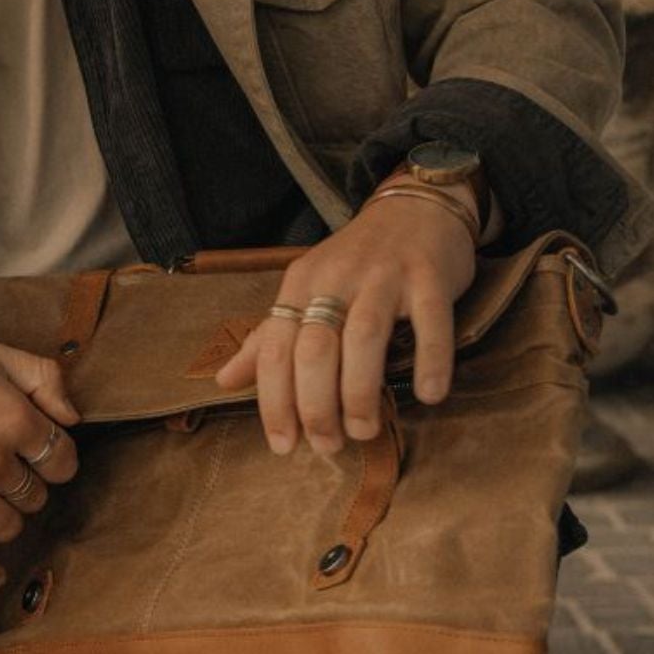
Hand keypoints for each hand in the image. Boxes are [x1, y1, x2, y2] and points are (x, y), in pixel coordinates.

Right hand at [0, 332, 81, 591]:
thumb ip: (43, 378)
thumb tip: (73, 417)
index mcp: (14, 418)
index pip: (62, 460)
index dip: (58, 460)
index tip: (45, 457)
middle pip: (36, 495)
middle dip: (28, 485)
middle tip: (8, 472)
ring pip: (8, 527)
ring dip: (8, 517)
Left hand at [213, 195, 478, 457]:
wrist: (416, 208)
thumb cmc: (357, 262)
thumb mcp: (306, 291)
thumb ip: (268, 338)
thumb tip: (223, 381)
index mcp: (300, 283)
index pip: (275, 349)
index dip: (275, 402)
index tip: (283, 446)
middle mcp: (337, 277)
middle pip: (315, 349)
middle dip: (317, 407)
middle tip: (330, 445)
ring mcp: (384, 275)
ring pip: (363, 338)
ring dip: (361, 393)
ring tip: (365, 431)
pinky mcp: (429, 275)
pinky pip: (430, 322)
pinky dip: (430, 361)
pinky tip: (428, 395)